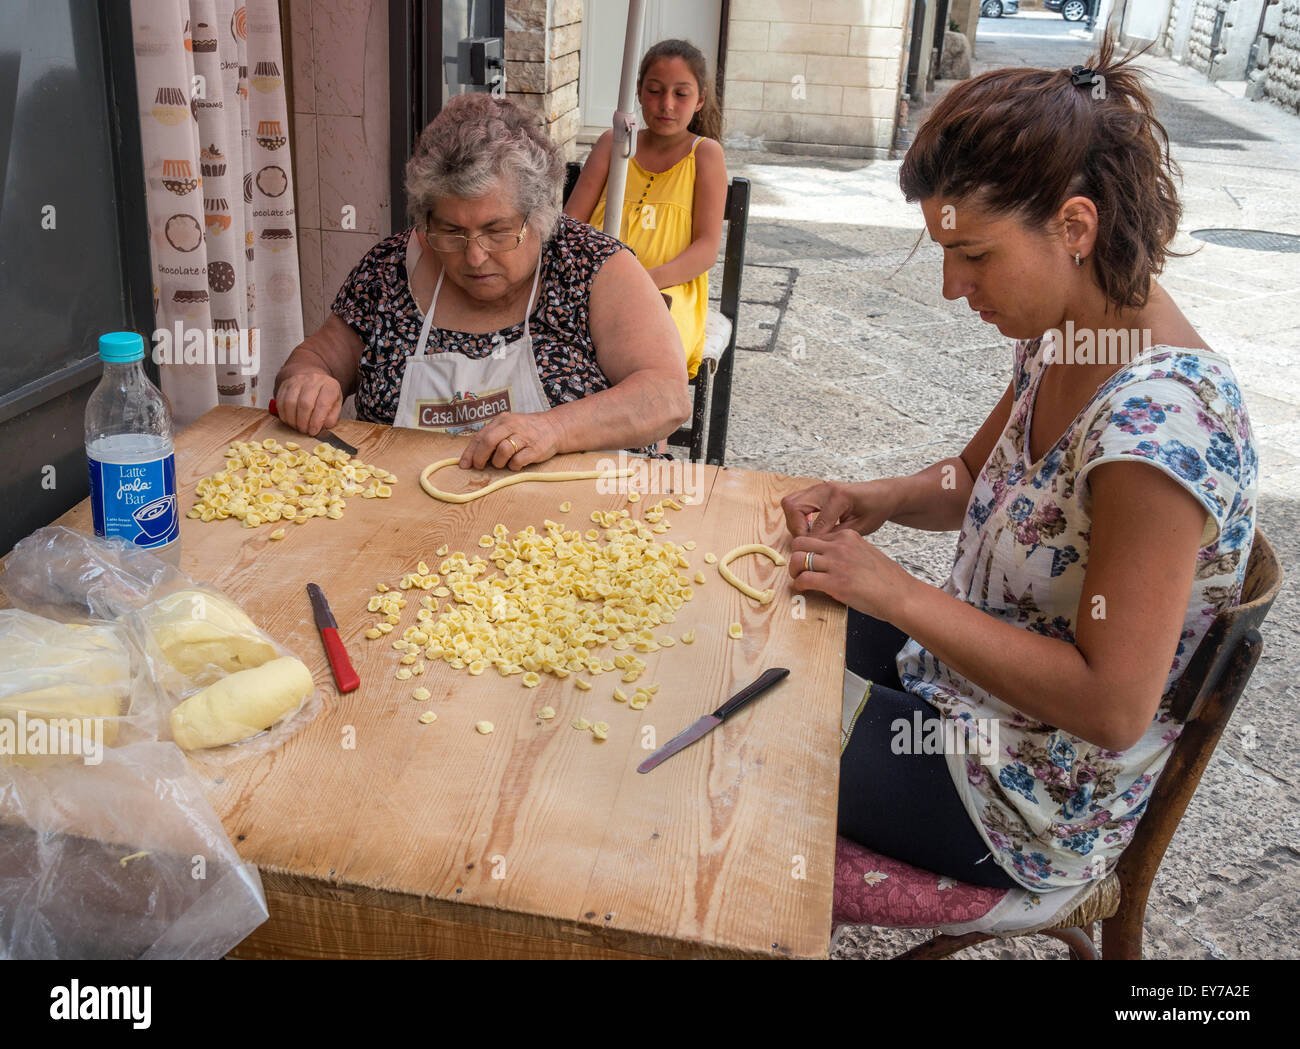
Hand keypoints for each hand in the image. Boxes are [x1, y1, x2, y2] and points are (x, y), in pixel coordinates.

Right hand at [274, 371, 342, 436]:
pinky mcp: (286, 384)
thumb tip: (322, 427)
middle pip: (304, 403)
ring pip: (290, 402)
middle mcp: (313, 380)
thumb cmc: (326, 396)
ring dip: (292, 419)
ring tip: (297, 427)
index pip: (322, 404)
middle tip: (304, 431)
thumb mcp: (335, 406)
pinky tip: (290, 420)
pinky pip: (280, 401)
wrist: (315, 380)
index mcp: (329, 386)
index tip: (314, 431)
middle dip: (303, 422)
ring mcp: (298, 380)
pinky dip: (284, 415)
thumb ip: (331, 417)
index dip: (317, 421)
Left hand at [459, 412, 563, 470]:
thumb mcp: (508, 427)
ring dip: (498, 462)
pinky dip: (513, 466)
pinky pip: (518, 461)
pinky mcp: (535, 449)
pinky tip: (516, 464)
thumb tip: (474, 456)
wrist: (554, 427)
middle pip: (488, 441)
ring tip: (502, 463)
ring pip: (502, 451)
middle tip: (480, 466)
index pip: (480, 436)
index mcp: (502, 420)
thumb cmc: (526, 430)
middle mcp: (512, 426)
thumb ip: (492, 436)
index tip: (465, 465)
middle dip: (480, 457)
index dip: (470, 452)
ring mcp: (524, 437)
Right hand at [781, 480, 897, 538]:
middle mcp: (825, 489)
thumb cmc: (876, 509)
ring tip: (807, 534)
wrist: (881, 495)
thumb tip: (816, 547)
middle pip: (793, 507)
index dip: (813, 542)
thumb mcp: (860, 528)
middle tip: (807, 542)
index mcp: (839, 497)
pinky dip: (797, 516)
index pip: (816, 524)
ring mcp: (819, 487)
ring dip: (794, 521)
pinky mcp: (816, 490)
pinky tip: (809, 526)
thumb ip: (836, 536)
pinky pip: (796, 501)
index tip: (815, 552)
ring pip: (790, 503)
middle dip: (796, 528)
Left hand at [788, 530, 912, 622]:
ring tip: (799, 579)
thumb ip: (847, 552)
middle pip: (800, 543)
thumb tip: (828, 560)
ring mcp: (836, 563)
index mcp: (848, 536)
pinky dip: (799, 585)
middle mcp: (839, 546)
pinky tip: (805, 589)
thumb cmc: (886, 579)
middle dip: (795, 555)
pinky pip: (804, 579)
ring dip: (794, 571)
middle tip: (798, 568)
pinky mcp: (834, 582)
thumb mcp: (866, 553)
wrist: (901, 595)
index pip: (816, 535)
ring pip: (797, 559)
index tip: (809, 559)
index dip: (808, 548)